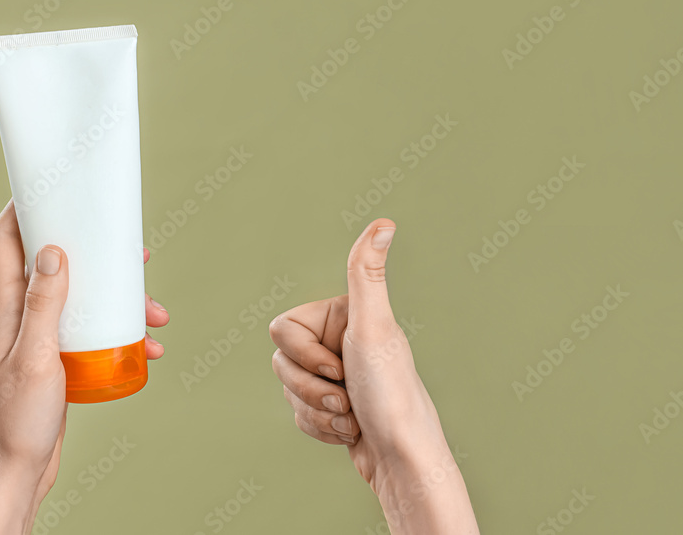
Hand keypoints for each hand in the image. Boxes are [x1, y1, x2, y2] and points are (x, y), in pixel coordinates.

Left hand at [0, 200, 169, 534]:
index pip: (5, 240)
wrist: (15, 471)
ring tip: (157, 314)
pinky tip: (148, 347)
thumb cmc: (15, 419)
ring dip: (121, 299)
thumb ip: (43, 303)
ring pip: (85, 299)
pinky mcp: (59, 358)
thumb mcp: (34, 357)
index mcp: (7, 306)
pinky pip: (94, 331)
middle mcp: (22, 314)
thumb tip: (54, 249)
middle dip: (97, 253)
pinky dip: (122, 333)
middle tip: (134, 251)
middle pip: (59, 264)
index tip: (52, 186)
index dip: (22, 207)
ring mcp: (41, 336)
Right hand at [269, 219, 478, 533]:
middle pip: (281, 361)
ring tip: (353, 416)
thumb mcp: (375, 328)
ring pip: (287, 390)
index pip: (282, 329)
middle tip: (348, 395)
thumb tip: (384, 222)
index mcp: (342, 315)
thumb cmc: (391, 394)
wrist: (401, 459)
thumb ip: (366, 274)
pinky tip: (350, 431)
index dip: (304, 355)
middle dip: (311, 388)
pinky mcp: (331, 406)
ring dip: (317, 412)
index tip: (340, 367)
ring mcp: (334, 374)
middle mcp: (338, 340)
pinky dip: (320, 429)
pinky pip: (297, 414)